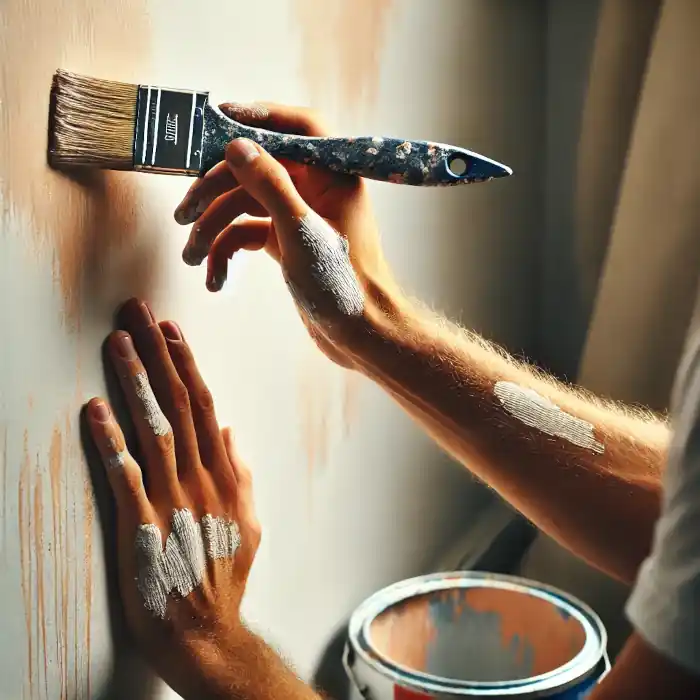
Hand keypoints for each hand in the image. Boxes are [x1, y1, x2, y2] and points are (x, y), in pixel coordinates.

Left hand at [85, 298, 260, 699]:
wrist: (207, 632)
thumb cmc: (223, 577)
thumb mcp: (248, 523)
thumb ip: (241, 474)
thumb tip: (231, 433)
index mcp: (225, 475)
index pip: (205, 406)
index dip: (187, 365)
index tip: (171, 332)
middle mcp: (201, 478)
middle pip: (180, 403)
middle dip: (158, 355)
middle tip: (139, 316)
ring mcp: (173, 499)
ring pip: (154, 427)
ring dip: (134, 382)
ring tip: (116, 344)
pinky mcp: (143, 524)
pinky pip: (125, 474)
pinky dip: (109, 440)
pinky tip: (93, 409)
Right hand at [173, 103, 398, 366]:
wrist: (360, 335)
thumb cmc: (344, 285)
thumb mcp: (301, 232)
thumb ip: (270, 185)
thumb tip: (237, 145)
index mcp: (332, 177)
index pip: (299, 129)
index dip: (262, 118)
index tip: (221, 119)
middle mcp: (315, 191)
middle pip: (257, 170)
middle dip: (216, 191)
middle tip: (184, 212)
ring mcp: (298, 217)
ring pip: (246, 205)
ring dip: (214, 228)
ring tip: (190, 256)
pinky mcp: (287, 244)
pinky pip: (248, 235)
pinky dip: (228, 253)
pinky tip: (215, 279)